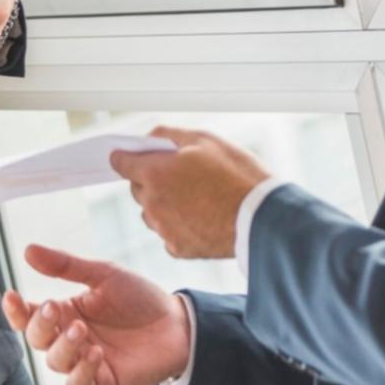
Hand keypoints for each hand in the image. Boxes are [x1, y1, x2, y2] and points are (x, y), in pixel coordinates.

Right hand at [1, 244, 191, 384]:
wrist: (177, 323)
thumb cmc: (139, 297)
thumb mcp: (103, 274)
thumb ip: (66, 266)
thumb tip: (28, 249)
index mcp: (66, 311)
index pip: (30, 314)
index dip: (16, 309)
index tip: (11, 295)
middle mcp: (70, 337)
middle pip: (37, 339)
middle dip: (39, 325)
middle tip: (54, 306)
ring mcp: (84, 360)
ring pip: (54, 362)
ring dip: (63, 346)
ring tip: (82, 330)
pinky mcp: (102, 380)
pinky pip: (77, 384)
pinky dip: (81, 370)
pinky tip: (96, 353)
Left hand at [111, 126, 271, 258]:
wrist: (262, 220)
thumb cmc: (237, 176)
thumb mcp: (206, 140)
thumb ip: (169, 136)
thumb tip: (150, 139)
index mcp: (155, 173)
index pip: (121, 162)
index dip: (124, 156)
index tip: (127, 156)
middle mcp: (153, 203)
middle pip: (137, 188)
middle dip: (150, 179)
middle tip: (179, 174)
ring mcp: (164, 229)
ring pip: (151, 212)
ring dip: (163, 203)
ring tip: (196, 197)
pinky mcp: (178, 249)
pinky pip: (167, 233)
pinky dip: (178, 225)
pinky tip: (202, 217)